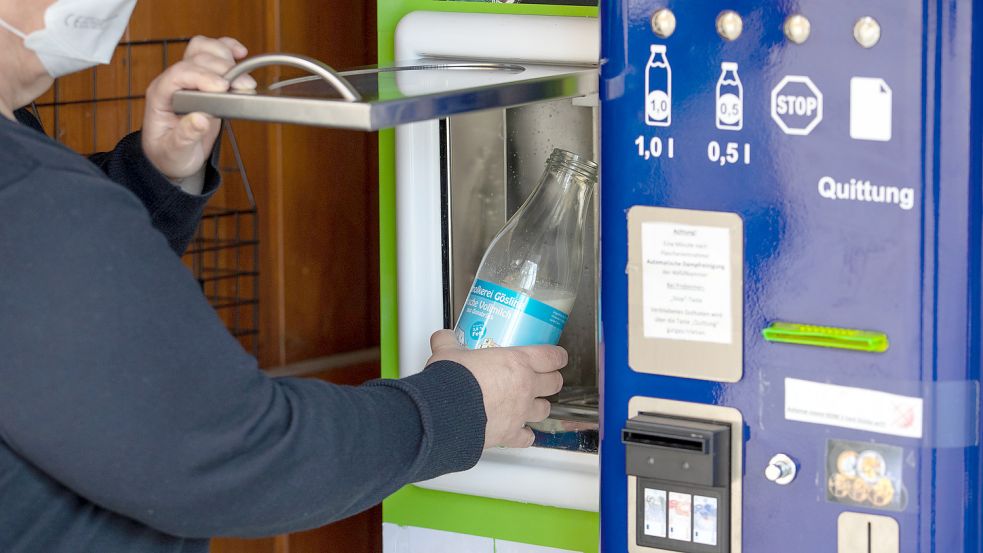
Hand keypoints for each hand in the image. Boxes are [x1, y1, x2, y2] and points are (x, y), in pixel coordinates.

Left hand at [141, 36, 256, 179]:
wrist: (172, 157)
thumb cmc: (169, 154)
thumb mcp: (174, 152)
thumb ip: (184, 136)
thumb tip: (200, 119)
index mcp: (160, 96)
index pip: (179, 74)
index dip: (202, 76)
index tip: (223, 87)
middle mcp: (173, 83)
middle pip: (195, 58)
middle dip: (222, 69)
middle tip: (243, 86)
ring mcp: (189, 79)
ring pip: (203, 49)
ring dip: (225, 56)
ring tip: (243, 77)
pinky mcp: (204, 80)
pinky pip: (211, 52)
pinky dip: (227, 48)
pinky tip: (240, 53)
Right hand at [427, 330, 565, 448]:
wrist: (446, 413)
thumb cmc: (453, 380)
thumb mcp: (449, 353)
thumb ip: (449, 343)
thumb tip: (443, 338)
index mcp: (516, 362)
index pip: (550, 357)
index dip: (557, 356)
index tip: (557, 357)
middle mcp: (525, 387)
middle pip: (554, 383)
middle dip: (552, 380)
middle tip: (545, 378)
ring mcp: (520, 412)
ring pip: (545, 410)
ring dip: (540, 406)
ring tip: (532, 404)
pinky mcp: (510, 435)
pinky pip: (526, 438)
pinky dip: (525, 436)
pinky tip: (521, 433)